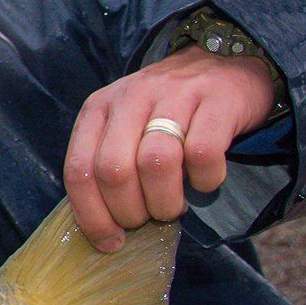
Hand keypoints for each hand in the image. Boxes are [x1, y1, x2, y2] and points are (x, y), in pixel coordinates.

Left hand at [63, 44, 280, 249]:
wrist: (226, 62)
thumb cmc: (168, 111)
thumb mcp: (125, 128)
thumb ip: (108, 166)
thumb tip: (103, 230)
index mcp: (99, 108)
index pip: (80, 170)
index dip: (92, 216)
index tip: (112, 242)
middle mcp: (131, 97)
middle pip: (114, 169)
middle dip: (130, 211)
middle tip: (148, 218)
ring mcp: (174, 95)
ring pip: (155, 162)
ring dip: (166, 201)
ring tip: (174, 206)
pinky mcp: (217, 100)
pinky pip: (203, 153)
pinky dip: (205, 180)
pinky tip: (206, 181)